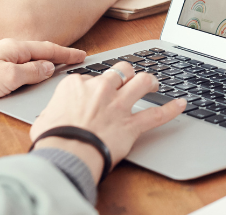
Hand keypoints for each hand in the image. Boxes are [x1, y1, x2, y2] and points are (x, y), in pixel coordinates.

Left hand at [0, 39, 85, 111]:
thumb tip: (48, 67)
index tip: (82, 55)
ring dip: (43, 65)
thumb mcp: (9, 77)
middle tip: (74, 61)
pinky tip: (28, 80)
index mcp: (14, 48)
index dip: (67, 53)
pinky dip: (28, 73)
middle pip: (39, 52)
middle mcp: (6, 50)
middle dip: (58, 56)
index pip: (48, 49)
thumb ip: (32, 72)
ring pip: (27, 62)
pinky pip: (16, 70)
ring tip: (57, 70)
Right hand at [30, 62, 185, 181]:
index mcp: (77, 85)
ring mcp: (118, 105)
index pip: (91, 77)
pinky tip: (181, 104)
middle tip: (130, 78)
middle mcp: (101, 89)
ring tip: (154, 83)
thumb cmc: (52, 139)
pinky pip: (157, 114)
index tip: (96, 93)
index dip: (95, 85)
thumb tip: (52, 116)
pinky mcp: (131, 124)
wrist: (65, 154)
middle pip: (120, 71)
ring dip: (150, 81)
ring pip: (142, 82)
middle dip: (127, 73)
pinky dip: (171, 109)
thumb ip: (53, 111)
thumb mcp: (44, 119)